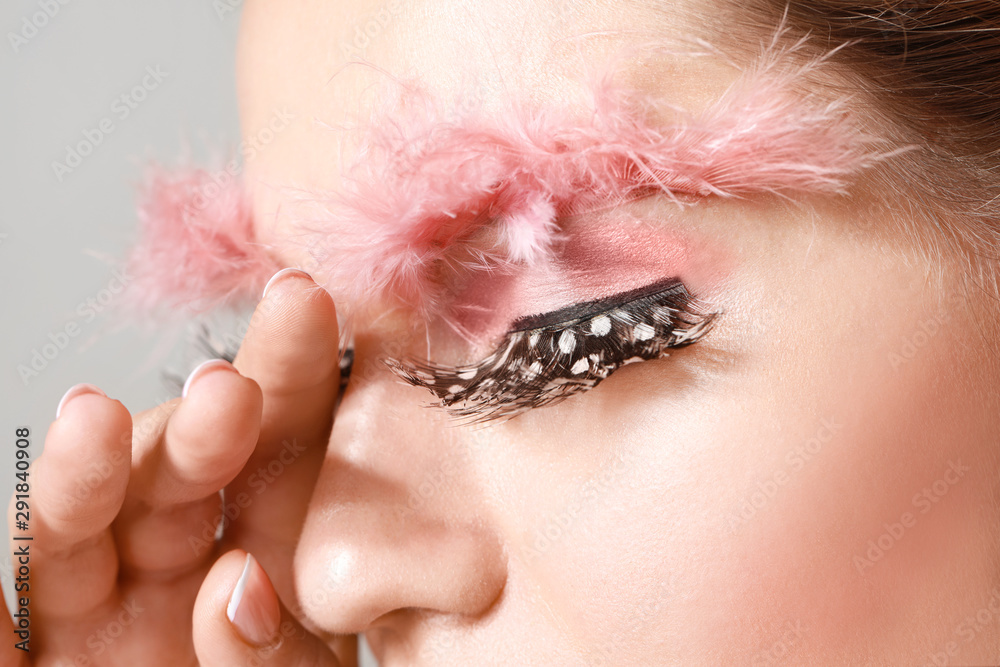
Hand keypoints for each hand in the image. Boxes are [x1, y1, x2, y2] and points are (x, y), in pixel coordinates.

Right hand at [3, 270, 351, 665]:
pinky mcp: (27, 660)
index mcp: (258, 563)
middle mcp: (170, 577)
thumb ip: (279, 653)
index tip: (309, 301)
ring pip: (76, 535)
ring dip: (83, 478)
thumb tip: (239, 586)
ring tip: (91, 424)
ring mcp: (90, 622)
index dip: (290, 377)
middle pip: (178, 479)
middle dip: (197, 426)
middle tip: (224, 390)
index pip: (278, 455)